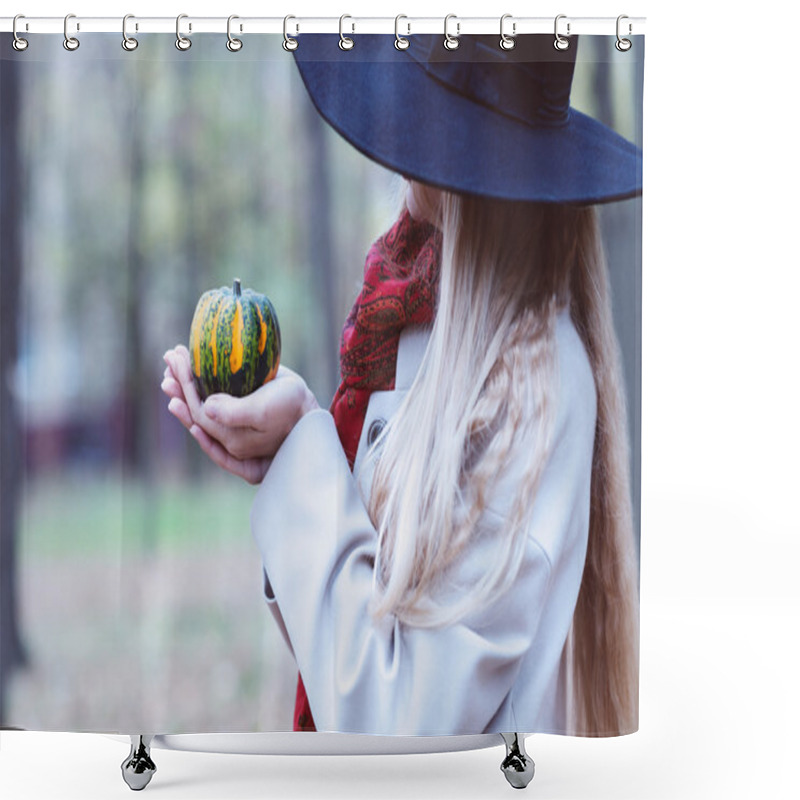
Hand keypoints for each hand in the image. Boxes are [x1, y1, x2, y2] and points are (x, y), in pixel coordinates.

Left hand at [161, 345, 318, 483]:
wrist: (313, 413)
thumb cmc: (292, 411)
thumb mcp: (264, 412)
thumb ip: (235, 414)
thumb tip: (205, 407)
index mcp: (230, 438)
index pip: (199, 411)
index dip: (185, 386)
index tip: (177, 361)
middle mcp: (228, 433)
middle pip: (195, 409)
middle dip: (180, 383)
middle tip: (169, 357)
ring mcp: (234, 423)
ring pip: (201, 406)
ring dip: (185, 385)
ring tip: (171, 364)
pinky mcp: (242, 410)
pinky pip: (214, 402)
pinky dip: (201, 389)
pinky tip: (192, 381)